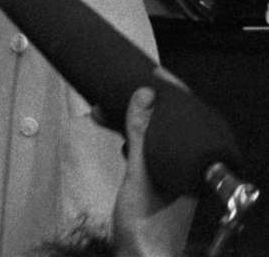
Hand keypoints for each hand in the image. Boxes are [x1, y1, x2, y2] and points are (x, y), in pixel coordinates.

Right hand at [113, 86, 197, 256]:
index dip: (172, 91)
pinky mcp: (154, 182)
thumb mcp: (140, 174)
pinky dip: (126, 137)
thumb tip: (146, 94)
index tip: (154, 71)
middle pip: (167, 125)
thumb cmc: (145, 221)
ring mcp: (169, 174)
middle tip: (120, 85)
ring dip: (127, 120)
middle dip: (141, 104)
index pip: (186, 117)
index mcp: (190, 164)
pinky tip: (111, 132)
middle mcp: (183, 167)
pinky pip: (142, 150)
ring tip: (102, 109)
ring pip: (151, 136)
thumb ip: (142, 136)